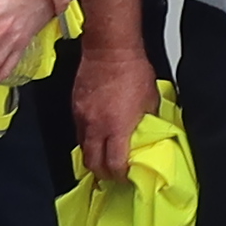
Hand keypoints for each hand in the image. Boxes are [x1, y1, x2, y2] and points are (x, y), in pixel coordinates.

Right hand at [72, 37, 157, 188]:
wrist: (110, 49)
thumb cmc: (133, 69)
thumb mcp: (151, 100)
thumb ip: (147, 121)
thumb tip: (147, 133)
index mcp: (117, 127)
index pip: (114, 164)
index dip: (119, 176)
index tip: (125, 176)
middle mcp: (96, 126)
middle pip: (92, 163)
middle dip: (102, 173)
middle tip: (111, 175)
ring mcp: (82, 117)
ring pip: (83, 147)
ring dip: (93, 156)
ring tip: (103, 157)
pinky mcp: (75, 107)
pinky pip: (78, 130)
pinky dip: (87, 137)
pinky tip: (97, 134)